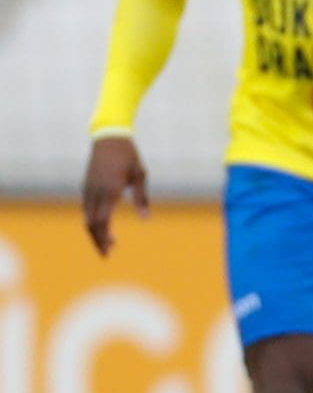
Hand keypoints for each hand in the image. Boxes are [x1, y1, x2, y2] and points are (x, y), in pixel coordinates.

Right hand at [82, 136, 149, 256]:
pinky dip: (92, 220)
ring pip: (86, 216)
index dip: (105, 237)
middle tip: (107, 254)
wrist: (109, 138)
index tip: (112, 249)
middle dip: (98, 240)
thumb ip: (142, 198)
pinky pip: (86, 208)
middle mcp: (95, 192)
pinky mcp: (86, 185)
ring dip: (94, 232)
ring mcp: (88, 189)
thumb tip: (145, 219)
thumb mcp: (140, 176)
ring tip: (106, 244)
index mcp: (110, 191)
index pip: (102, 221)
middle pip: (91, 223)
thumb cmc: (129, 156)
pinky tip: (102, 226)